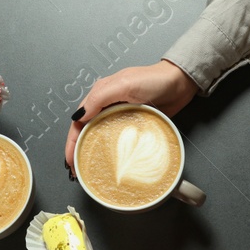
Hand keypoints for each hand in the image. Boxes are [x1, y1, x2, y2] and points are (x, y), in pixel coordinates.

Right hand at [64, 60, 197, 167]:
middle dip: (78, 150)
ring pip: (101, 137)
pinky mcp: (135, 125)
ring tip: (90, 169)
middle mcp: (108, 106)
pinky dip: (113, 151)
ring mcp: (121, 116)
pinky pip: (119, 140)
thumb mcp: (123, 84)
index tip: (69, 160)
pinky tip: (112, 161)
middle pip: (87, 131)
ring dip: (94, 151)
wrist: (180, 82)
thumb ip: (100, 98)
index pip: (79, 120)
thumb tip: (78, 117)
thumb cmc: (153, 79)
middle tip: (76, 170)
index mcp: (101, 94)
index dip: (72, 141)